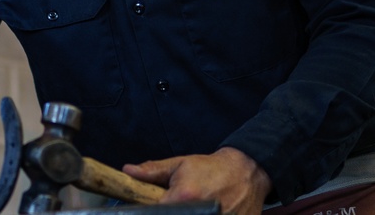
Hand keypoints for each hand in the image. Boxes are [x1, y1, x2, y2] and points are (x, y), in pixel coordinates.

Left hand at [121, 147, 271, 214]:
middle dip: (172, 211)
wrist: (246, 172)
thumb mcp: (180, 164)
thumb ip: (153, 171)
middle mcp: (200, 213)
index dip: (151, 210)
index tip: (154, 206)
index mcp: (183, 197)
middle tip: (181, 203)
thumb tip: (127, 171)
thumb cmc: (211, 168)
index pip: (155, 212)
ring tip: (195, 206)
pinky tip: (208, 209)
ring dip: (189, 213)